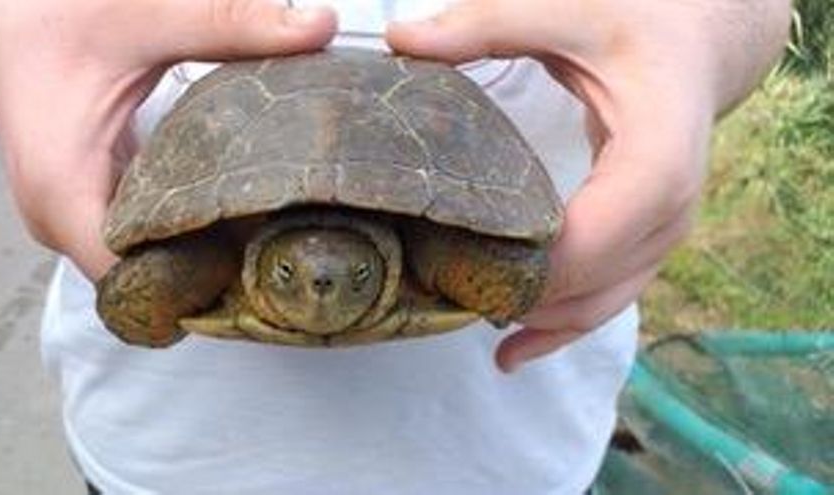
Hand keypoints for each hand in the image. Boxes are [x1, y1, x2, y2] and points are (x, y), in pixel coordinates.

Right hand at [0, 0, 335, 279]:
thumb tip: (318, 27)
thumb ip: (228, 25)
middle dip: (214, 270)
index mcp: (63, 191)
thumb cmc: (52, 20)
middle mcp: (60, 221)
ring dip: (202, 254)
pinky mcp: (87, 209)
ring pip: (144, 264)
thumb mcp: (145, 18)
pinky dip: (183, 233)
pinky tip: (231, 214)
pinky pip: (138, 241)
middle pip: (146, 280)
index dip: (200, 284)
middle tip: (284, 250)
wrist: (3, 25)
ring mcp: (71, 221)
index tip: (263, 269)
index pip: (133, 282)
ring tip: (268, 236)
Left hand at [387, 0, 790, 371]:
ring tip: (459, 320)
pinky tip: (511, 352)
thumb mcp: (567, 12)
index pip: (595, 236)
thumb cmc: (638, 26)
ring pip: (598, 304)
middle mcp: (670, 210)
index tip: (459, 266)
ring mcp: (662, 235)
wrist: (693, 48)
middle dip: (517, 295)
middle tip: (436, 293)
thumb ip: (487, 25)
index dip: (531, 263)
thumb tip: (400, 39)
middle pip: (591, 282)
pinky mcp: (644, 244)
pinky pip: (604, 300)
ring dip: (533, 321)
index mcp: (658, 157)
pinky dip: (558, 327)